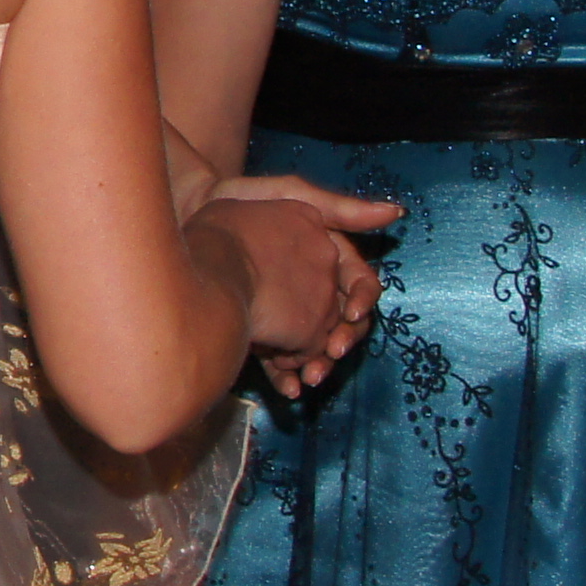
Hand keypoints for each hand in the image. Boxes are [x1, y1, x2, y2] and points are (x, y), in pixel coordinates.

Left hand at [189, 177, 400, 395]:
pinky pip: (282, 357)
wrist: (188, 216)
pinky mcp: (262, 329)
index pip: (361, 288)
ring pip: (316, 346)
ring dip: (318, 365)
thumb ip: (342, 209)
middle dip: (342, 343)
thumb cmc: (243, 200)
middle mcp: (315, 288)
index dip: (362, 303)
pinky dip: (288, 375)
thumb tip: (397, 211)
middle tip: (330, 356)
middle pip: (343, 325)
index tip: (352, 315)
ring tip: (309, 378)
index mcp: (331, 257)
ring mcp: (289, 311)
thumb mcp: (293, 197)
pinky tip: (287, 389)